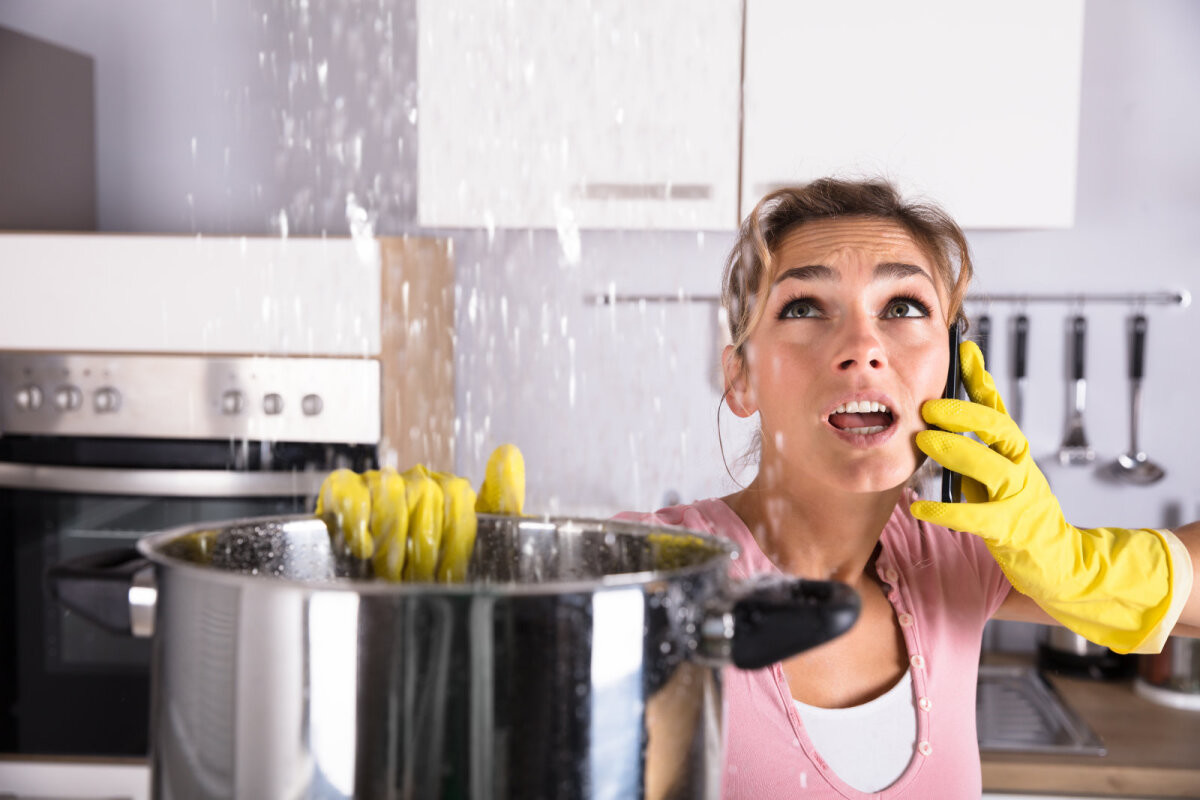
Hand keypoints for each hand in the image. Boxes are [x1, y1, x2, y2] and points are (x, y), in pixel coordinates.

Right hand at [315, 444, 524, 581]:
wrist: (385, 597)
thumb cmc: (434, 570)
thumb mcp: (480, 538)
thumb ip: (500, 498)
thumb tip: (508, 453)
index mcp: (445, 489)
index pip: (456, 494)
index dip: (454, 538)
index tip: (450, 572)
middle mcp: (413, 481)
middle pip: (425, 494)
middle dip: (422, 547)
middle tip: (420, 577)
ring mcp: (377, 483)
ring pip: (390, 494)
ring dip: (391, 541)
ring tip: (392, 572)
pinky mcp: (343, 491)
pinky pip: (349, 492)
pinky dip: (357, 521)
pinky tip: (364, 547)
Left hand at [909, 341, 1191, 653]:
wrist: (1059, 561)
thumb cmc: (1018, 514)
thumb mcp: (995, 474)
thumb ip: (973, 450)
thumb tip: (936, 422)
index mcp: (1014, 451)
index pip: (997, 408)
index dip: (982, 379)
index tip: (965, 351)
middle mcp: (1021, 466)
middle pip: (999, 428)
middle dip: (965, 413)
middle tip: (929, 406)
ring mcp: (1020, 496)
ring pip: (992, 466)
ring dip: (957, 450)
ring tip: (924, 441)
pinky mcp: (1012, 528)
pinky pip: (978, 517)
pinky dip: (947, 511)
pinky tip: (920, 506)